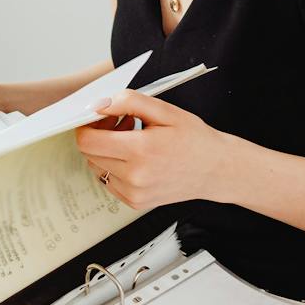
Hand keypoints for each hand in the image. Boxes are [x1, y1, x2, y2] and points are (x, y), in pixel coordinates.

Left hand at [72, 89, 234, 212]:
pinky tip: (137, 157)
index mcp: (140, 150)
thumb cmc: (195, 139)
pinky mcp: (135, 202)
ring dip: (107, 151)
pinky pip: (109, 181)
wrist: (217, 170)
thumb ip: (130, 102)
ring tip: (132, 139)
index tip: (102, 116)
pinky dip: (115, 167)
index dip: (88, 125)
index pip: (87, 141)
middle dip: (98, 134)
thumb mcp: (166, 111)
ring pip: (97, 167)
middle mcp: (134, 176)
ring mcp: (134, 193)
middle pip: (89, 154)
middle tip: (121, 122)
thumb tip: (100, 104)